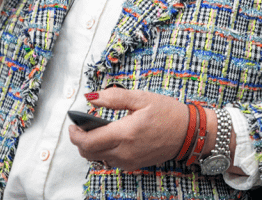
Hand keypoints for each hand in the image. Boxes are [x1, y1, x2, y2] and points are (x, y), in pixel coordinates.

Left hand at [68, 89, 187, 170]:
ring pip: (98, 158)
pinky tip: (110, 137)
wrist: (188, 133)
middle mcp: (124, 152)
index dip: (75, 135)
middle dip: (79, 141)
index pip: (88, 142)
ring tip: (95, 130)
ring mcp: (129, 161)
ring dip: (91, 147)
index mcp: (125, 134)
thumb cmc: (168, 113)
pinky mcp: (134, 164)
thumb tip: (92, 98)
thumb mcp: (142, 98)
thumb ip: (114, 97)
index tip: (73, 124)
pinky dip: (103, 151)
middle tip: (79, 127)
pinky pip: (111, 161)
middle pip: (89, 154)